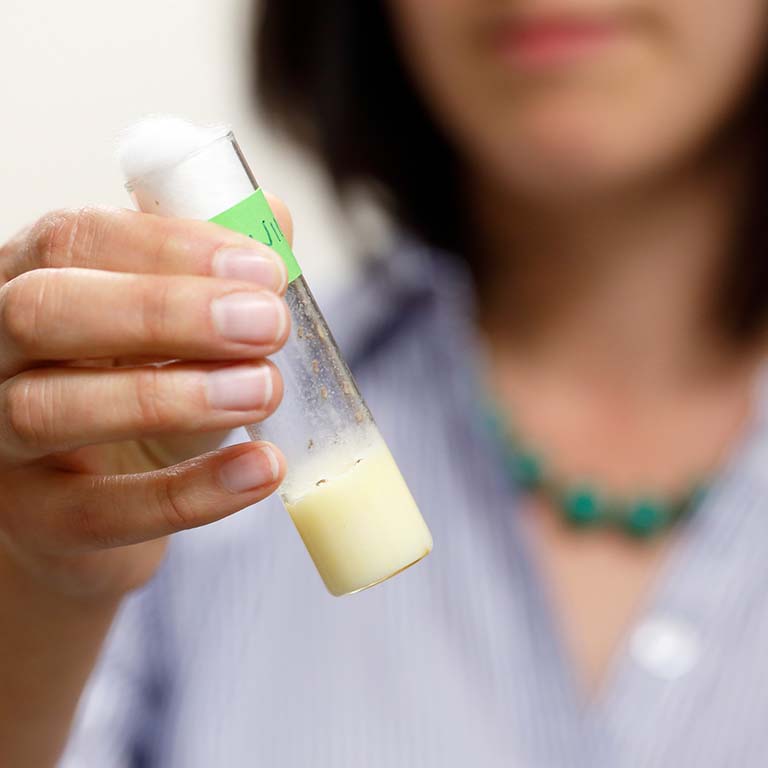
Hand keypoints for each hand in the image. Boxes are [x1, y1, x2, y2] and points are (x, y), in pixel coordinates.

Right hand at [0, 199, 292, 599]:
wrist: (97, 493)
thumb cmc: (136, 387)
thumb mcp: (173, 327)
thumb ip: (217, 273)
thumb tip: (275, 217)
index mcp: (29, 282)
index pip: (74, 239)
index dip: (171, 247)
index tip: (263, 270)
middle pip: (44, 312)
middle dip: (164, 312)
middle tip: (269, 324)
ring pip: (51, 409)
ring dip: (172, 397)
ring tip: (264, 389)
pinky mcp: (34, 519)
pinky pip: (99, 512)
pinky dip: (189, 493)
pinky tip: (262, 469)